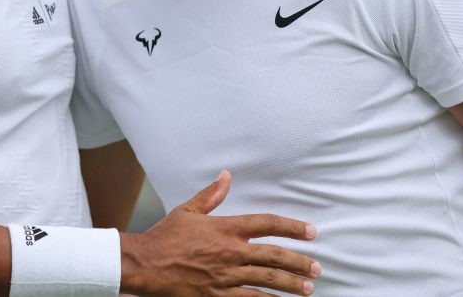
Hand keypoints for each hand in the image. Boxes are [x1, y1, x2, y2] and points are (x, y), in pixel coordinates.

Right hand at [120, 170, 319, 295]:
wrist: (145, 264)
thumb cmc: (164, 237)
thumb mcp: (188, 210)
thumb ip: (211, 195)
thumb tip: (226, 177)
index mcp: (225, 228)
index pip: (267, 224)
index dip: (292, 226)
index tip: (310, 231)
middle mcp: (230, 252)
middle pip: (274, 256)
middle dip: (299, 261)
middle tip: (317, 267)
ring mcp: (226, 277)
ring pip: (267, 280)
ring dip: (291, 284)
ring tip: (307, 288)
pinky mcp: (217, 296)